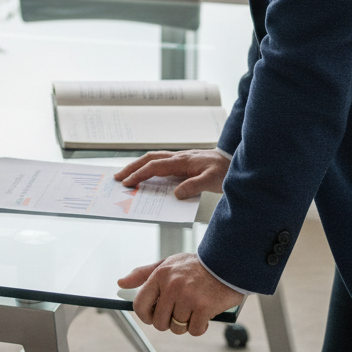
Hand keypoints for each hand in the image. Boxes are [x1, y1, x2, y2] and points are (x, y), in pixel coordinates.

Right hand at [114, 149, 229, 198]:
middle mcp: (177, 157)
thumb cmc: (224, 170)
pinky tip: (146, 173)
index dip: (139, 175)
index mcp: (181, 161)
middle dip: (131, 168)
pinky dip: (148, 166)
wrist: (233, 161)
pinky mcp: (182, 162)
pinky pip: (160, 162)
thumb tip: (175, 194)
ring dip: (138, 166)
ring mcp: (178, 158)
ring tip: (127, 175)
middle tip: (118, 177)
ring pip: (152, 159)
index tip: (127, 183)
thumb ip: (193, 186)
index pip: (154, 167)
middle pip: (148, 159)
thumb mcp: (212, 181)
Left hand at [118, 252, 243, 336]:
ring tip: (193, 309)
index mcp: (160, 275)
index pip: (140, 304)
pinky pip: (195, 330)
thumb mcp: (167, 263)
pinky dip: (200, 327)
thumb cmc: (195, 266)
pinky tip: (204, 314)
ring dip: (185, 324)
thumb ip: (143, 274)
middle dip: (168, 322)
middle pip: (159, 322)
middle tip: (179, 311)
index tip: (152, 316)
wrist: (226, 262)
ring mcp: (188, 297)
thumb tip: (121, 282)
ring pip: (177, 328)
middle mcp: (171, 285)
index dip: (145, 316)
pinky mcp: (204, 307)